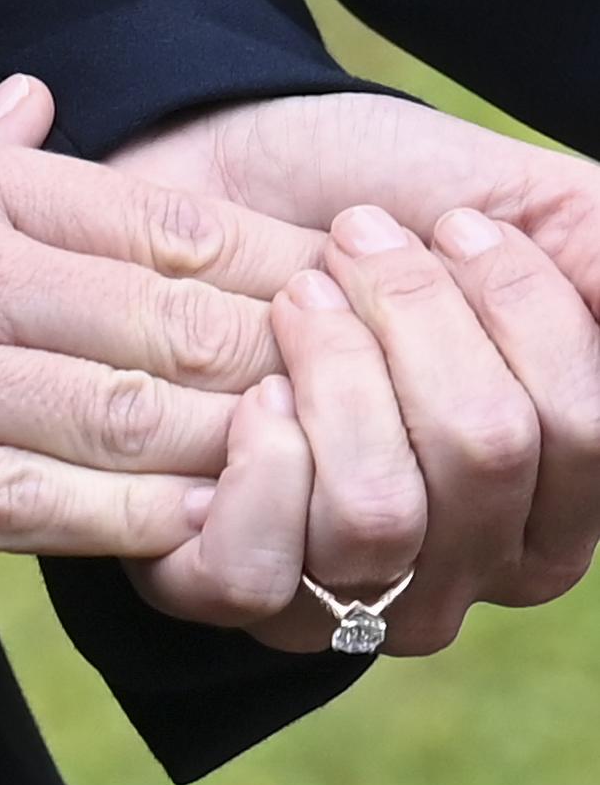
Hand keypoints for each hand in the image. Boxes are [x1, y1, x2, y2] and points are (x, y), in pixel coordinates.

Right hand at [0, 83, 330, 562]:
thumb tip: (37, 98)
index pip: (180, 228)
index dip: (284, 260)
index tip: (357, 285)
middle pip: (179, 320)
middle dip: (285, 354)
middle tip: (372, 378)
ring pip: (126, 411)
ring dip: (232, 437)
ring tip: (318, 452)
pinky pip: (37, 495)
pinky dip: (128, 513)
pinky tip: (207, 517)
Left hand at [105, 94, 599, 650]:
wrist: (221, 197)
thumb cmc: (357, 205)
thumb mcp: (494, 197)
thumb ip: (586, 245)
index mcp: (542, 491)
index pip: (584, 432)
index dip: (524, 311)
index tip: (454, 227)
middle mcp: (458, 562)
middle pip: (485, 458)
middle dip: (419, 320)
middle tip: (357, 244)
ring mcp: (348, 586)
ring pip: (378, 513)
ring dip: (336, 372)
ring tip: (301, 299)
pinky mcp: (238, 584)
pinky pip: (258, 574)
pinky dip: (260, 467)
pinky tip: (258, 398)